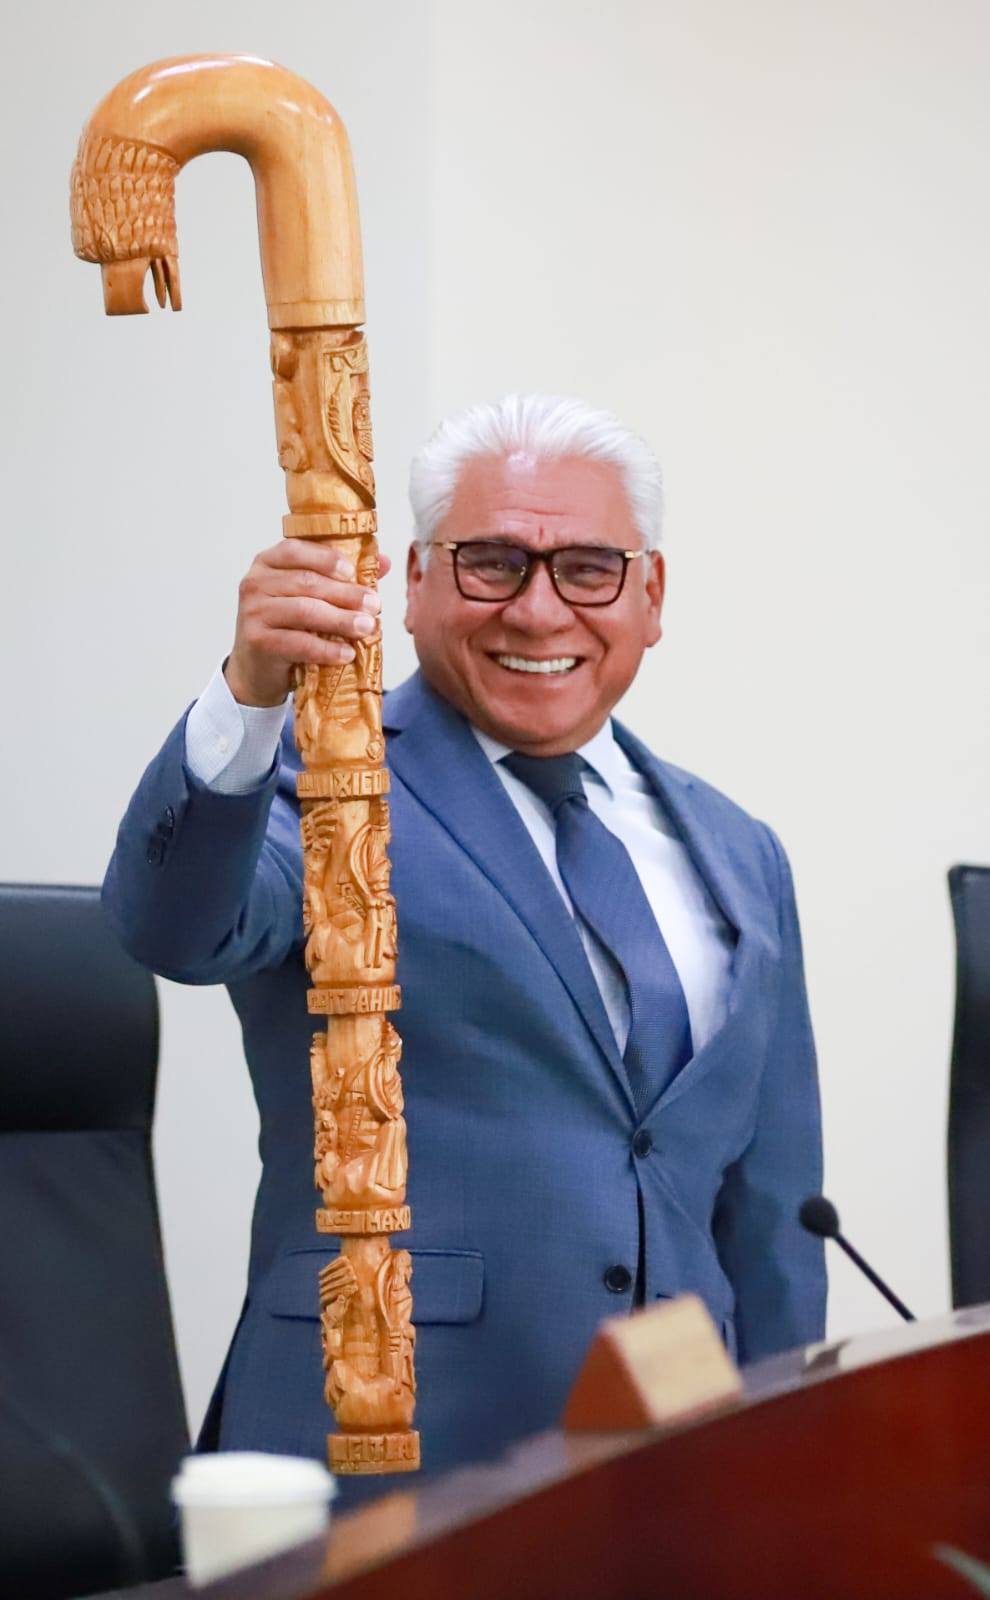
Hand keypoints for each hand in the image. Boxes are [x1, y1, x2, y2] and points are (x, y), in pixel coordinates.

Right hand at [224, 540, 391, 705]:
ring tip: (366, 627)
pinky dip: (326, 649)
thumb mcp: (310, 597)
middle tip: (375, 605)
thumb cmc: (288, 626)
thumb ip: (343, 578)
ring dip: (340, 620)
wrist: (257, 668)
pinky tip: (346, 653)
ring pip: (304, 610)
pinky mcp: (257, 641)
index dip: (326, 558)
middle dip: (346, 594)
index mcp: (268, 563)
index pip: (295, 549)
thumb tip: (384, 562)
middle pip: (306, 582)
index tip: (352, 571)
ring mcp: (253, 612)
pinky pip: (298, 643)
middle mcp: (255, 583)